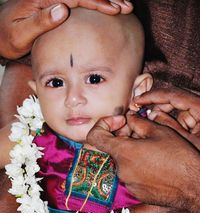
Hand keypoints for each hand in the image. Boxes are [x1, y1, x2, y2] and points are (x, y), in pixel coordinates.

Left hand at [0, 0, 132, 58]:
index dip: (97, 1)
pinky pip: (77, 0)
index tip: (115, 9)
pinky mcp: (53, 4)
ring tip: (123, 6)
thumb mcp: (20, 34)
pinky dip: (94, 2)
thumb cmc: (7, 36)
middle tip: (127, 6)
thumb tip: (63, 9)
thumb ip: (40, 22)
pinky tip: (105, 7)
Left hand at [87, 114, 199, 212]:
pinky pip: (131, 174)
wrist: (193, 186)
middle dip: (123, 136)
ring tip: (152, 148)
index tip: (120, 122)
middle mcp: (121, 170)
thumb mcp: (160, 132)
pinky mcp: (135, 192)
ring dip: (132, 151)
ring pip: (123, 161)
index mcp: (123, 152)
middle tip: (141, 131)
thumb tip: (128, 118)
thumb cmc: (179, 158)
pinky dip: (138, 165)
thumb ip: (138, 122)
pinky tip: (154, 163)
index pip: (95, 136)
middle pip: (113, 148)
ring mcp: (127, 183)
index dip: (103, 124)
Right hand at [132, 87, 199, 148]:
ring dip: (163, 114)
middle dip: (157, 105)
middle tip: (140, 110)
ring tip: (147, 121)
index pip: (175, 95)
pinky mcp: (199, 123)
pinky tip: (159, 129)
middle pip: (176, 100)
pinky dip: (170, 122)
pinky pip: (182, 118)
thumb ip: (166, 125)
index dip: (154, 96)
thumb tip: (149, 114)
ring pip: (178, 109)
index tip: (138, 100)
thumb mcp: (185, 141)